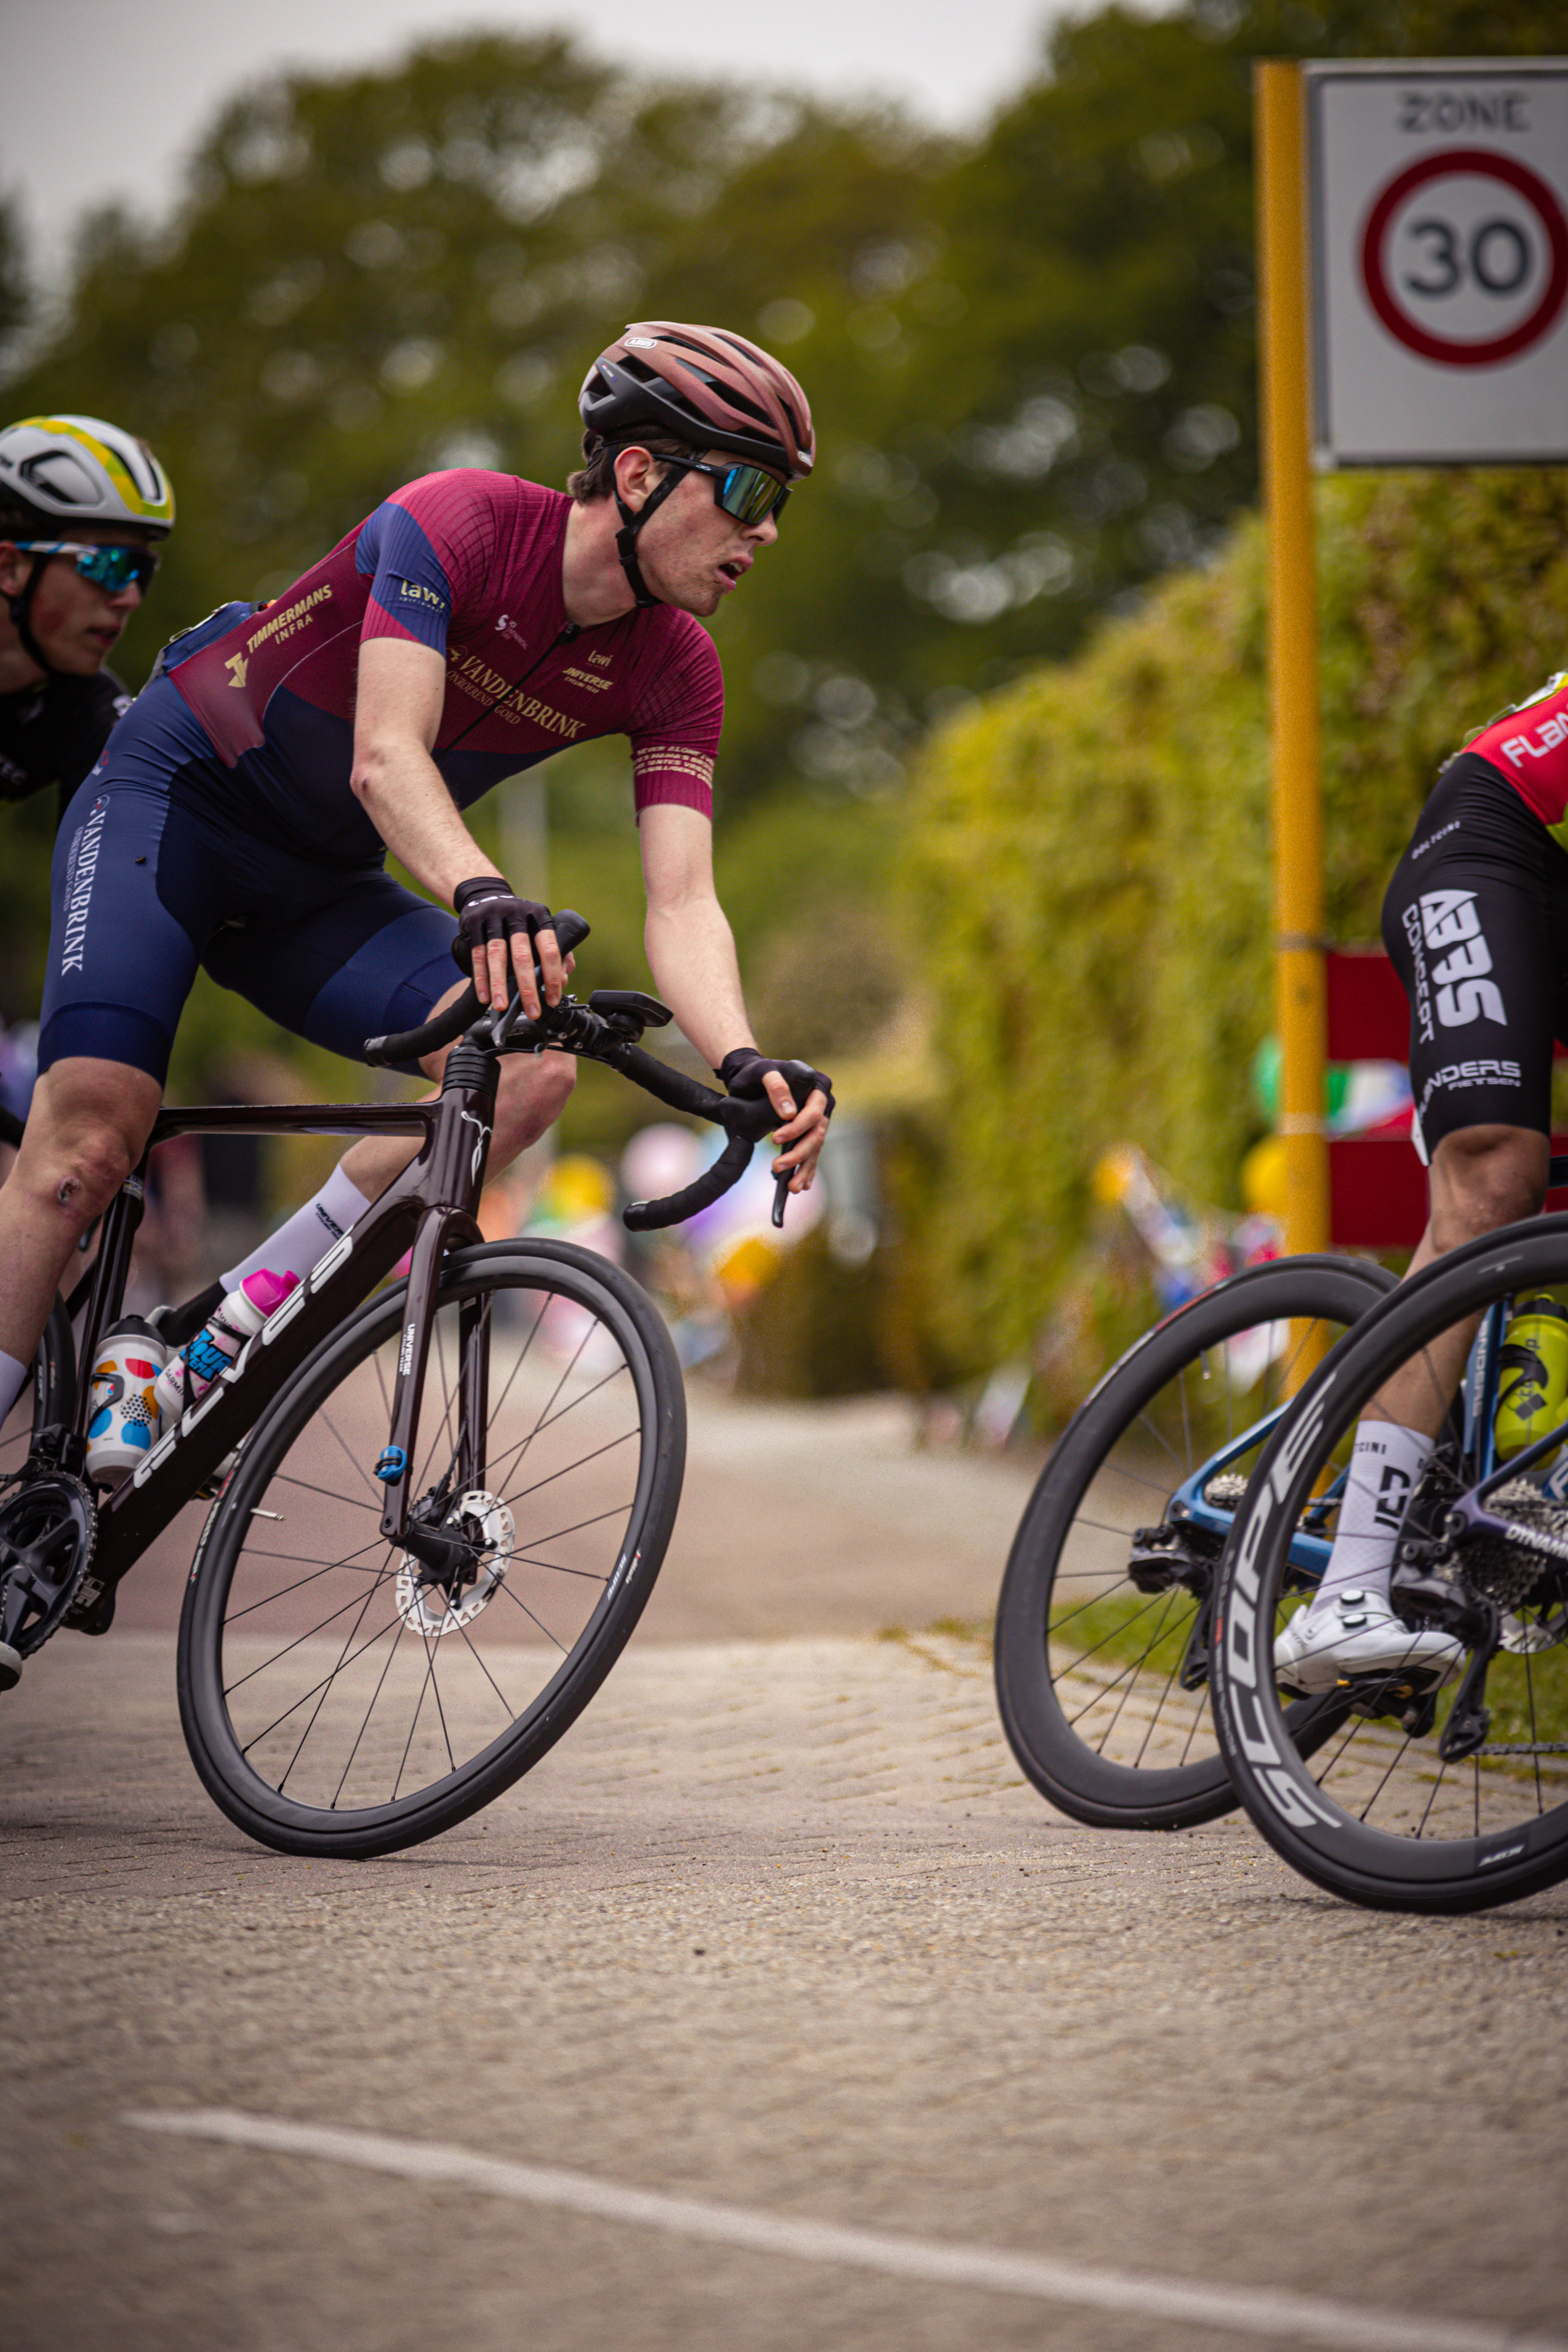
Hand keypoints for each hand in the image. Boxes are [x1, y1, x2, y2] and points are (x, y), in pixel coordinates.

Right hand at [451, 875, 568, 1017]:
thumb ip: (558, 953)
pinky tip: (484, 995)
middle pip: (522, 954)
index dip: (552, 976)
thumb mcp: (541, 928)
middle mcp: (518, 915)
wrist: (487, 895)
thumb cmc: (520, 920)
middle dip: (527, 987)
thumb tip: (562, 980)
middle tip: (531, 1010)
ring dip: (499, 985)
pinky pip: (478, 954)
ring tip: (501, 1006)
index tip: (552, 1000)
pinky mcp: (474, 923)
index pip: (550, 948)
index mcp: (540, 916)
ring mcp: (494, 917)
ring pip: (497, 955)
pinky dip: (481, 978)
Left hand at [717, 1048, 833, 1194]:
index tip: (775, 1140)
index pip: (814, 1112)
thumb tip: (788, 1112)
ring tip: (791, 1187)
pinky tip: (800, 1184)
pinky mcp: (808, 1131)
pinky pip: (811, 1153)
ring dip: (803, 1168)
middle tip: (776, 1167)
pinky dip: (806, 1169)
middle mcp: (822, 1104)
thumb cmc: (756, 1072)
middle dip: (798, 1154)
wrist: (749, 1077)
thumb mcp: (762, 1071)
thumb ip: (776, 1085)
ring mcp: (817, 1119)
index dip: (798, 1128)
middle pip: (816, 1134)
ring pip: (815, 1148)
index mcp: (818, 1086)